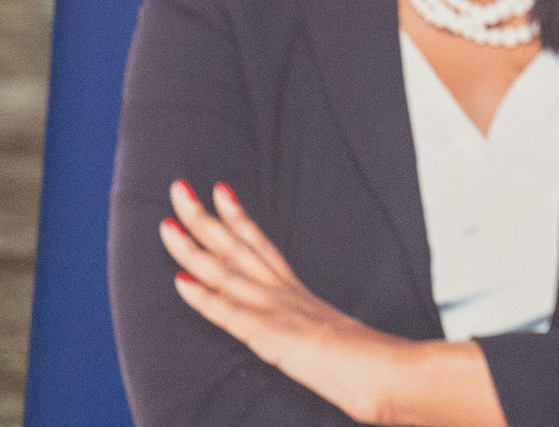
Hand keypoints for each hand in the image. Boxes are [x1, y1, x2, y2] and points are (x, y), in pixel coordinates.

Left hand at [161, 179, 504, 426]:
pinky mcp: (272, 337)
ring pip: (229, 273)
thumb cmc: (369, 362)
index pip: (262, 247)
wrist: (390, 371)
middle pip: (240, 249)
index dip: (238, 219)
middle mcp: (286, 294)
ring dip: (195, 249)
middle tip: (178, 187)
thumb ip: (321, 329)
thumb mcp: (336, 339)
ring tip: (167, 224)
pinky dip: (204, 297)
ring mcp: (278, 312)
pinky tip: (180, 281)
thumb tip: (324, 332)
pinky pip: (232, 315)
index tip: (219, 189)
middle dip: (206, 218)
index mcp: (299, 294)